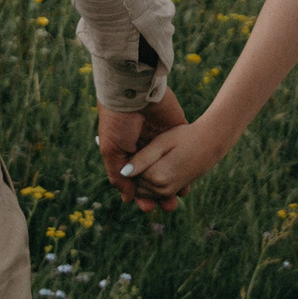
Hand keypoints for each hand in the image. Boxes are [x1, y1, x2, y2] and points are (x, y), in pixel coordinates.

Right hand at [98, 90, 187, 211]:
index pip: (133, 178)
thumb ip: (118, 175)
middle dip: (158, 194)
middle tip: (164, 207)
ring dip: (172, 186)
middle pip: (153, 176)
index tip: (146, 206)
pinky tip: (186, 185)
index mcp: (125, 150)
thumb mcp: (111, 149)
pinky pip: (181, 154)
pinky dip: (184, 170)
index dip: (139, 193)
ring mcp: (160, 139)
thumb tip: (128, 198)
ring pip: (168, 168)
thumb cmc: (118, 119)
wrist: (135, 90)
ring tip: (175, 201)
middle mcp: (142, 147)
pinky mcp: (176, 129)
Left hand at [124, 116, 232, 202]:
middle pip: (136, 185)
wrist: (210, 142)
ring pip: (144, 190)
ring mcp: (169, 192)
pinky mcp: (173, 190)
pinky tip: (157, 163)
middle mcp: (162, 189)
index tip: (133, 147)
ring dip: (142, 177)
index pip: (130, 175)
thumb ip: (142, 158)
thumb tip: (123, 172)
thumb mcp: (161, 143)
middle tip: (141, 151)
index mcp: (156, 176)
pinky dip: (151, 181)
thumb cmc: (184, 137)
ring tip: (151, 156)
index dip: (128, 161)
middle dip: (134, 172)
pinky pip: (155, 191)